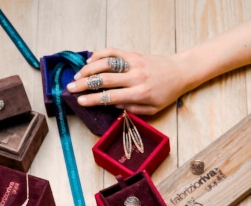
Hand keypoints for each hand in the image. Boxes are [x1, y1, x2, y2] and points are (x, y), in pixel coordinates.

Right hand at [67, 47, 191, 114]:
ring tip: (77, 75)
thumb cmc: (166, 94)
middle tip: (70, 88)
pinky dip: (99, 55)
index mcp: (140, 93)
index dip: (93, 99)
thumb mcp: (153, 109)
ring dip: (88, 69)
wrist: (179, 73)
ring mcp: (134, 63)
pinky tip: (89, 61)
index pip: (111, 96)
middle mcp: (135, 77)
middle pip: (104, 79)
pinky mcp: (133, 54)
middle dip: (84, 84)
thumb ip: (132, 110)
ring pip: (106, 63)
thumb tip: (113, 106)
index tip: (80, 101)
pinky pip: (113, 52)